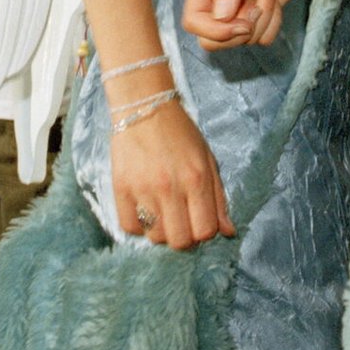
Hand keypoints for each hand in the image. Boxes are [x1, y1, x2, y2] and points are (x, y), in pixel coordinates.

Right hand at [112, 99, 235, 248]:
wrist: (145, 108)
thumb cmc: (181, 134)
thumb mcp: (207, 160)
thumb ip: (218, 198)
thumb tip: (228, 232)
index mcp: (197, 179)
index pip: (205, 231)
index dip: (204, 232)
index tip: (199, 221)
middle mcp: (170, 187)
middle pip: (180, 241)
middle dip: (184, 236)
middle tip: (181, 221)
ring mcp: (143, 189)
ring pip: (155, 237)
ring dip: (161, 230)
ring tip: (162, 211)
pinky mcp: (121, 189)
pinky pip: (129, 227)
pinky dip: (138, 225)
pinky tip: (144, 209)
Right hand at [181, 0, 309, 51]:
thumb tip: (220, 17)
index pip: (192, 23)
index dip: (215, 31)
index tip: (242, 24)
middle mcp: (216, 3)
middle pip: (215, 41)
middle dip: (243, 27)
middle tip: (259, 2)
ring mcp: (237, 14)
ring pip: (242, 41)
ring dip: (264, 18)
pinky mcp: (257, 20)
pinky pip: (262, 39)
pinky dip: (274, 22)